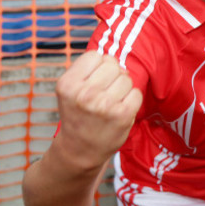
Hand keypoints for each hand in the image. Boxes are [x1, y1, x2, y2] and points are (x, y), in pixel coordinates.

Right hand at [55, 51, 142, 169]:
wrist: (79, 150)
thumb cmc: (78, 114)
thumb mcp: (70, 90)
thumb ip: (87, 70)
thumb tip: (113, 57)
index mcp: (68, 84)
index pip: (95, 56)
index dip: (98, 66)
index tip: (94, 80)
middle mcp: (84, 94)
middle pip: (113, 65)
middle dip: (112, 75)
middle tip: (104, 92)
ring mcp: (104, 106)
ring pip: (126, 78)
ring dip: (123, 88)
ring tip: (111, 102)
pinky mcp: (122, 116)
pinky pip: (137, 93)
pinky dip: (132, 100)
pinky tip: (120, 110)